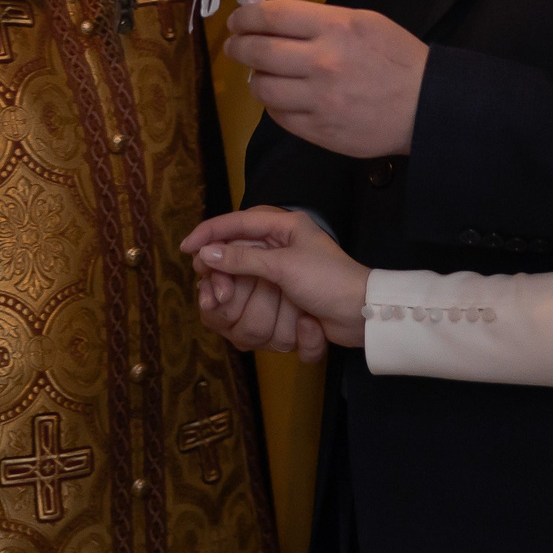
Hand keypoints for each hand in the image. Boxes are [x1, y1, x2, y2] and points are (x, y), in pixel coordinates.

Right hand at [183, 209, 367, 357]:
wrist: (366, 315)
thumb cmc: (329, 280)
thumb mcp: (284, 265)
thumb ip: (242, 259)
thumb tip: (206, 253)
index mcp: (281, 227)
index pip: (235, 223)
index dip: (208, 234)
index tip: (187, 249)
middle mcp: (280, 250)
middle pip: (236, 261)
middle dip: (228, 282)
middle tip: (217, 296)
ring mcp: (285, 279)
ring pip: (250, 293)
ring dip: (262, 312)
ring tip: (290, 318)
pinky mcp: (291, 305)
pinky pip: (273, 317)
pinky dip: (289, 330)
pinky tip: (309, 326)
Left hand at [227, 1, 426, 157]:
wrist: (428, 106)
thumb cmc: (398, 58)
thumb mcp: (364, 22)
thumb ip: (319, 20)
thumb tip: (273, 18)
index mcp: (335, 27)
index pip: (272, 16)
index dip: (246, 18)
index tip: (237, 21)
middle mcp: (322, 62)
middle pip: (259, 52)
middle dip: (238, 46)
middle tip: (235, 46)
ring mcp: (319, 100)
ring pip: (263, 88)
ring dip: (256, 79)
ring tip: (262, 75)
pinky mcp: (319, 131)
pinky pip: (279, 116)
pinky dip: (275, 105)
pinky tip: (282, 99)